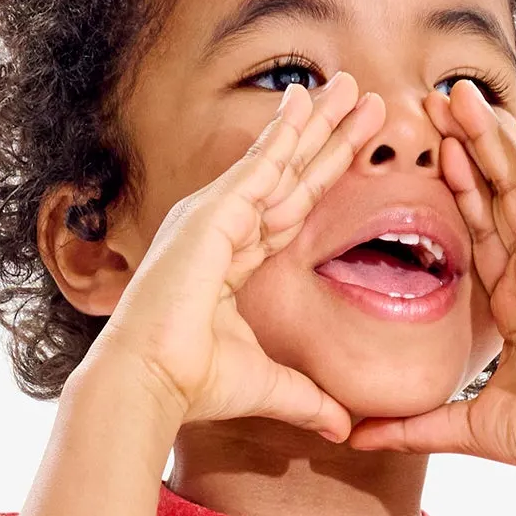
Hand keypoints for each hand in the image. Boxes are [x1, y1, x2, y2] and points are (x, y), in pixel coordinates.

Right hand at [96, 72, 385, 442]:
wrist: (149, 383)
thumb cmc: (193, 385)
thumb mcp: (269, 386)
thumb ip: (308, 399)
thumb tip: (343, 428)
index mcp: (233, 260)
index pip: (293, 209)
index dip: (326, 177)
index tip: (358, 148)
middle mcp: (222, 229)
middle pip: (292, 174)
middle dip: (328, 136)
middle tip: (365, 97)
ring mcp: (214, 218)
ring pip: (279, 160)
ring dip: (317, 122)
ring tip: (353, 86)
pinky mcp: (210, 216)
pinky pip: (257, 167)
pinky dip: (283, 134)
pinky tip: (306, 101)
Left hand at [346, 85, 515, 477]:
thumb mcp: (460, 425)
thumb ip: (408, 425)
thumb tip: (356, 436)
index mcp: (513, 301)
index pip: (479, 228)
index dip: (456, 186)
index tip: (429, 147)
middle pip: (495, 192)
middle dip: (468, 144)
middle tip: (438, 97)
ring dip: (492, 134)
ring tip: (464, 89)